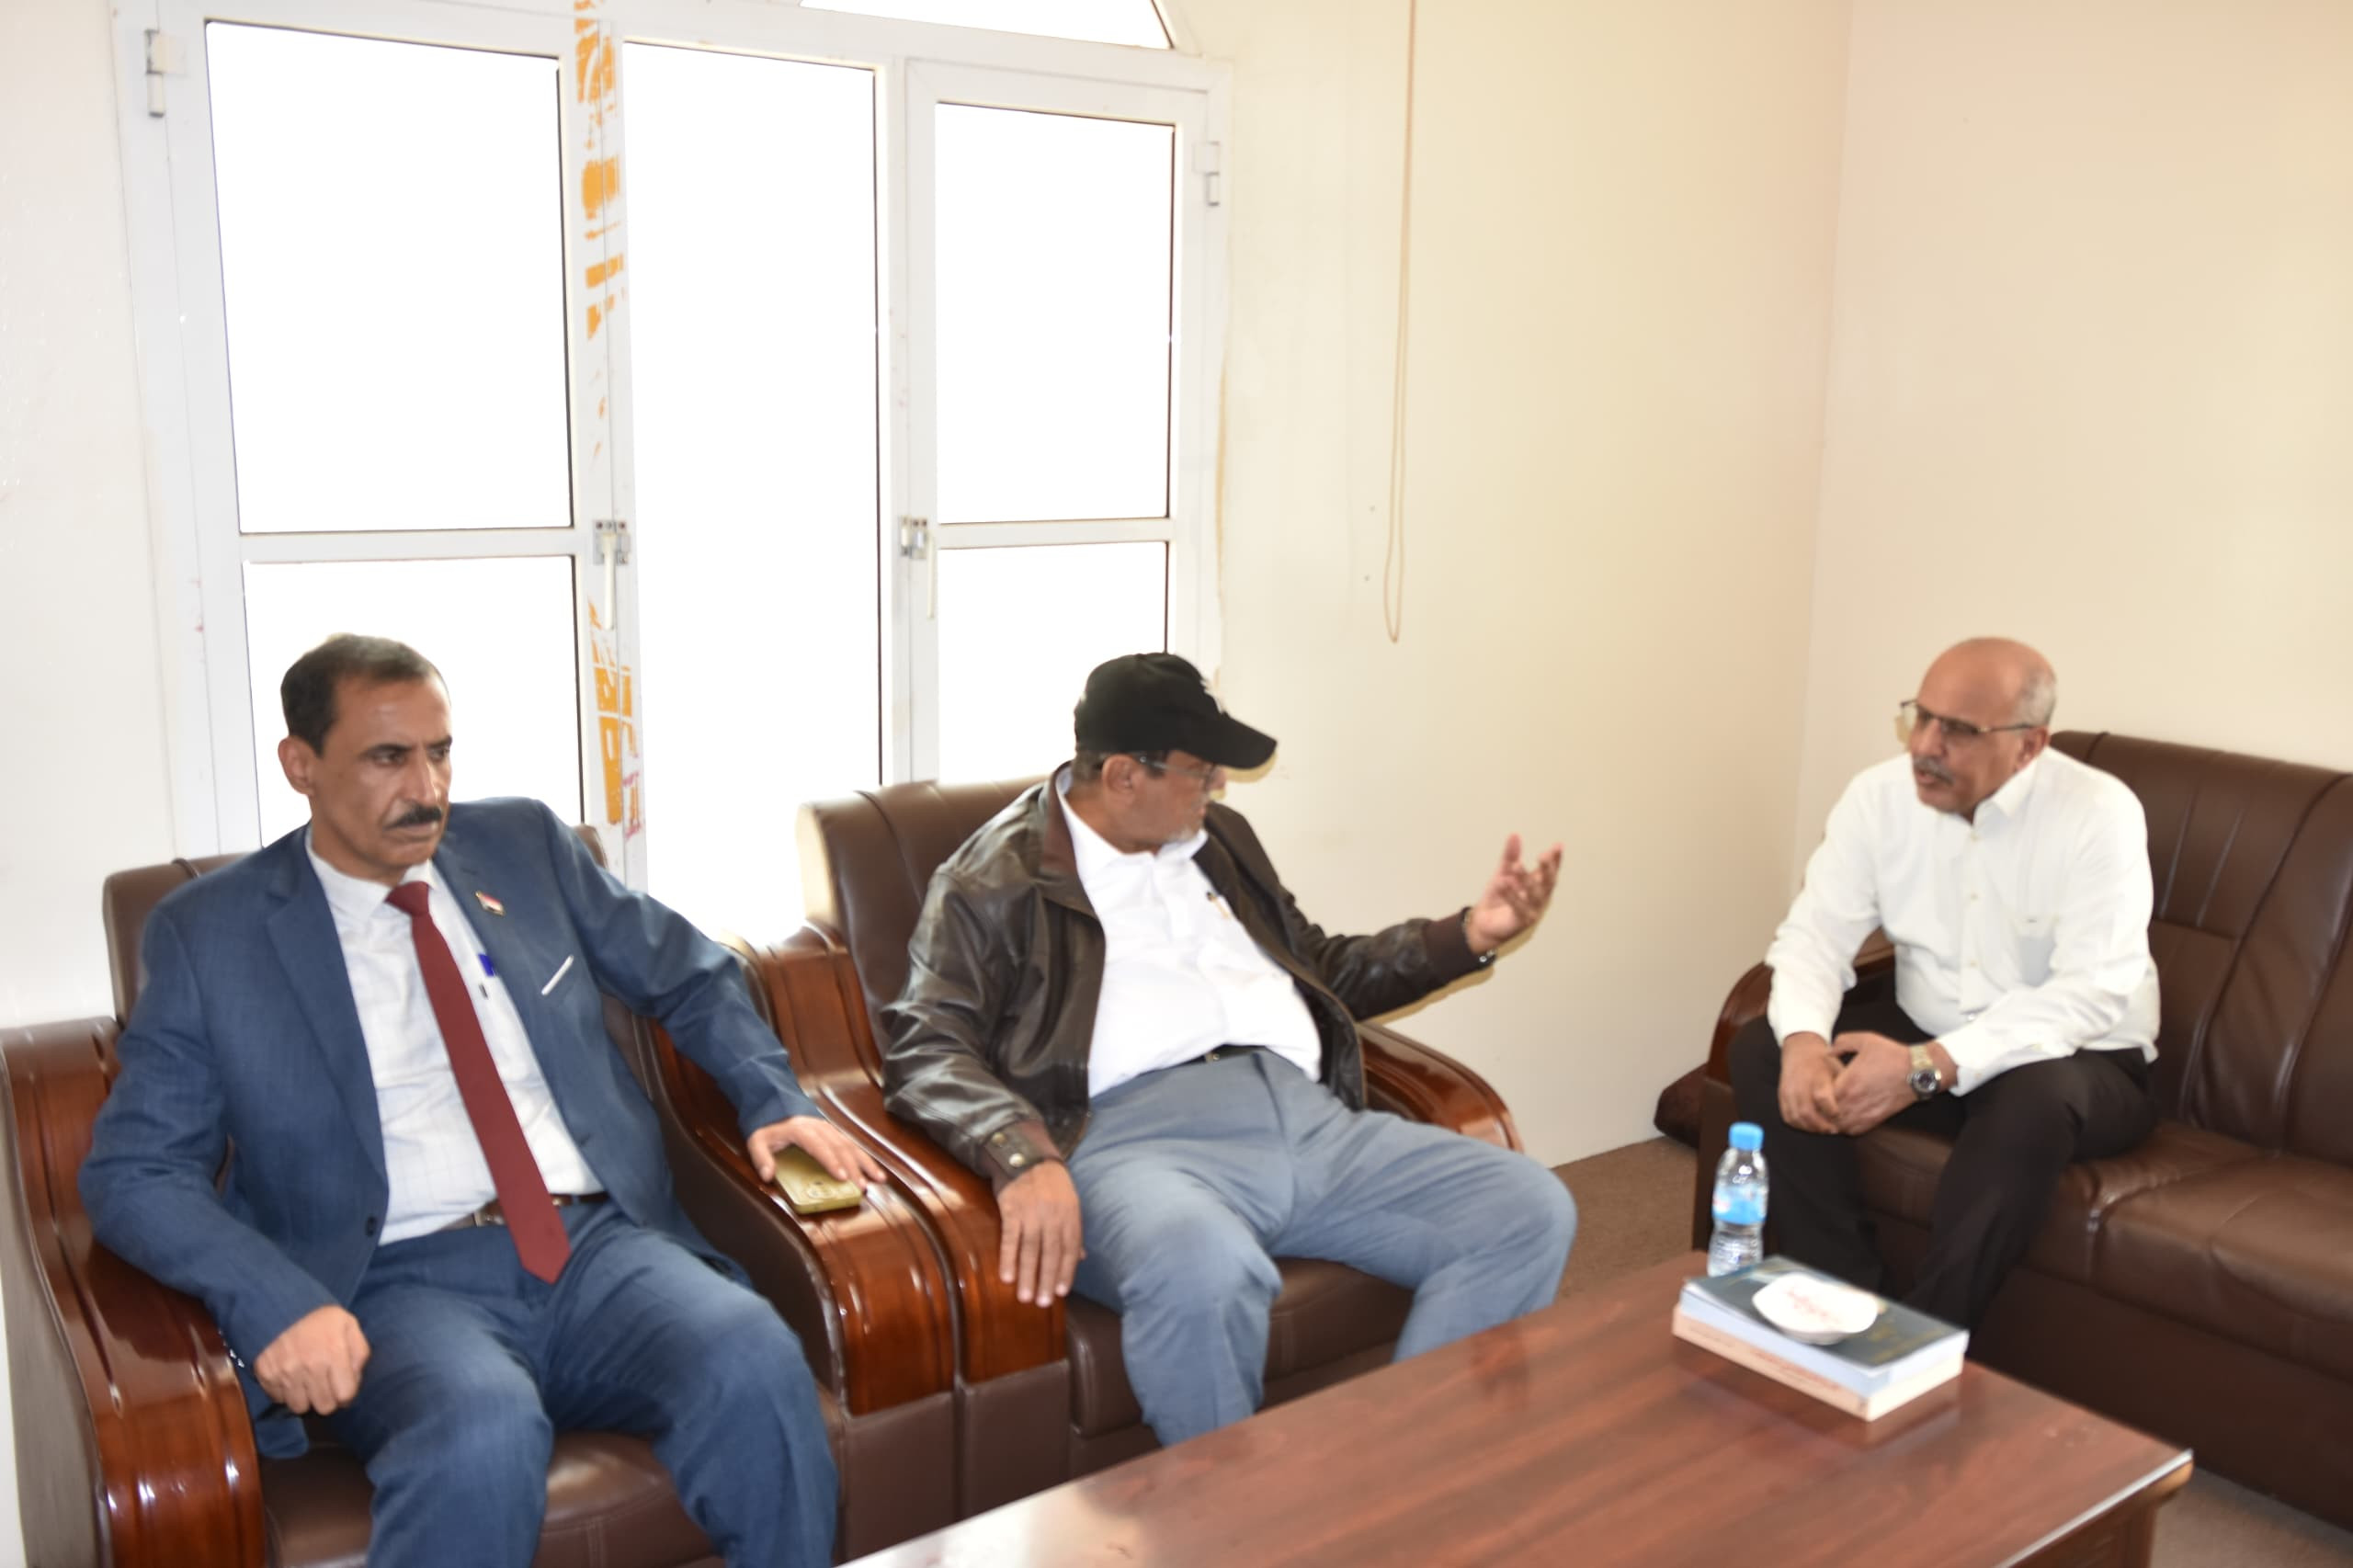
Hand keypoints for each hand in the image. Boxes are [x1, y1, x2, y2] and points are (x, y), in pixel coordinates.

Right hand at [254, 1304, 370, 1415]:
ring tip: (307, 1382)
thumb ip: (359, 1352)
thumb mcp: (348, 1325)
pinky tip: (290, 1377)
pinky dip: (285, 1393)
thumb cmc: (320, 1318)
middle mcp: (309, 1366)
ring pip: (300, 1407)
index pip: (344, 1396)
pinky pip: (278, 1399)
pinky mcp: (266, 1374)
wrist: (279, 1304)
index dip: (346, 1394)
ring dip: (305, 1398)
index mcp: (334, 1352)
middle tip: (325, 1386)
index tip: (342, 1386)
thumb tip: (357, 1381)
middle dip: (328, 1399)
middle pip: (324, 1407)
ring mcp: (285, 1372)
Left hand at [748, 1115, 887, 1186]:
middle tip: (862, 1186)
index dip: (832, 1161)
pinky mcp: (834, 1132)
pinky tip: (874, 1169)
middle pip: (840, 1147)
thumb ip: (761, 1157)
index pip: (819, 1146)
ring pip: (851, 1144)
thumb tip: (767, 1175)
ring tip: (878, 1178)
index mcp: (801, 1129)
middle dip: (854, 1167)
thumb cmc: (767, 1129)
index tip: (842, 1177)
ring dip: (865, 1162)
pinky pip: (852, 1144)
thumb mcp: (756, 1141)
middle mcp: (819, 1128)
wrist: (773, 1108)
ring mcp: (828, 1129)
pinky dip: (864, 1157)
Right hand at [995, 1160, 1082, 1306]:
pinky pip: (1011, 1238)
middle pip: (1051, 1254)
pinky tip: (1006, 1276)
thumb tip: (1082, 1258)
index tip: (1061, 1293)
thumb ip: (1073, 1230)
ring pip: (1031, 1251)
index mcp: (1070, 1215)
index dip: (1066, 1273)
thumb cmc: (1051, 1182)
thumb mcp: (1070, 1202)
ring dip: (1028, 1276)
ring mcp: (1033, 1213)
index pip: (1070, 1250)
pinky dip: (1009, 1258)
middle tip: (1042, 1303)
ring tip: (1024, 1297)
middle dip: (1047, 1280)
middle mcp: (1054, 1216)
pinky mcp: (1012, 1210)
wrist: (1026, 1154)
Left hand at [1466, 834, 1564, 954]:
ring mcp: (1533, 911)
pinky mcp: (1521, 921)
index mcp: (1538, 885)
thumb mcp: (1503, 872)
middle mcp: (1540, 898)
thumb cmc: (1499, 897)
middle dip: (1547, 869)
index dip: (1556, 859)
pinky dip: (1510, 895)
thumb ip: (1510, 856)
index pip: (1550, 871)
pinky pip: (1517, 906)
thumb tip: (1515, 835)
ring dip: (1525, 880)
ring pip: (1533, 894)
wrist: (1483, 921)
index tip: (1558, 846)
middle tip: (1543, 856)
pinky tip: (1503, 882)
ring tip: (1516, 866)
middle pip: (1548, 883)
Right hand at [1776, 1032, 1843, 1133]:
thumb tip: (1859, 1107)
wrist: (1800, 1051)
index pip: (1822, 1098)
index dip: (1831, 1111)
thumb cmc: (1824, 1062)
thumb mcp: (1838, 1068)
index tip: (1840, 1116)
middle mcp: (1800, 1084)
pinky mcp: (1782, 1096)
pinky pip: (1788, 1117)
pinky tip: (1811, 1125)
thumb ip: (1845, 1087)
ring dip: (1811, 1127)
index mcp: (1817, 1076)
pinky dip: (1799, 1125)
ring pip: (1797, 1117)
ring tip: (1824, 1129)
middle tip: (1834, 1130)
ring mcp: (1789, 1090)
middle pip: (1807, 1112)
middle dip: (1822, 1125)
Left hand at [1828, 1031, 1917, 1135]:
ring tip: (1832, 1110)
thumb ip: (1841, 1042)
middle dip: (1821, 1109)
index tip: (1820, 1086)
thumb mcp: (1865, 1040)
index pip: (1820, 1097)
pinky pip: (1854, 1131)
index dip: (1816, 1093)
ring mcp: (1865, 1112)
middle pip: (1826, 1114)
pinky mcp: (1876, 1120)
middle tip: (1822, 1101)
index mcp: (1848, 1082)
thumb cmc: (1891, 1055)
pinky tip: (1846, 1117)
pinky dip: (1846, 1127)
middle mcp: (1854, 1101)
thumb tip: (1828, 1051)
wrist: (1918, 1071)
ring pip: (1838, 1125)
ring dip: (1832, 1120)